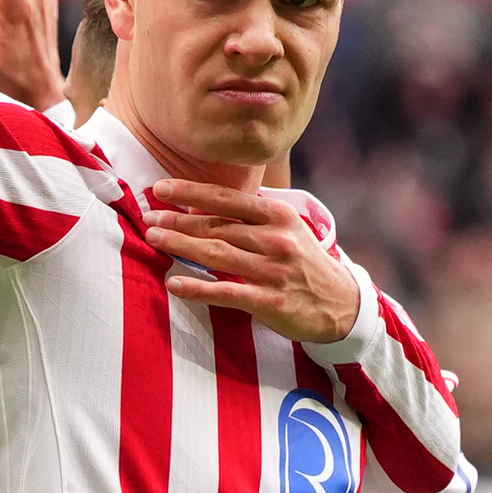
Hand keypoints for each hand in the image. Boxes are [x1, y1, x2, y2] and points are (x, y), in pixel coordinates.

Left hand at [135, 176, 362, 346]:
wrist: (342, 304)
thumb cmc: (304, 263)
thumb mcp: (287, 229)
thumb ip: (250, 217)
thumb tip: (203, 206)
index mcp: (278, 215)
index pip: (226, 199)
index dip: (191, 192)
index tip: (161, 188)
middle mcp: (276, 239)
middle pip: (217, 226)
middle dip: (178, 220)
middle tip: (149, 217)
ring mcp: (273, 271)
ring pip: (218, 254)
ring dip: (181, 245)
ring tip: (154, 238)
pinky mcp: (271, 302)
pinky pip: (227, 293)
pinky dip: (198, 288)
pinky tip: (174, 283)